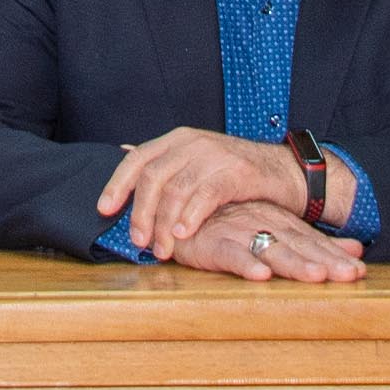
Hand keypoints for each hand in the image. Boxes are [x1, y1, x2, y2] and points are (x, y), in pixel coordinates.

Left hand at [97, 129, 316, 256]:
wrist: (285, 172)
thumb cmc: (235, 173)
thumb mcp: (196, 161)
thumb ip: (164, 161)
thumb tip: (123, 152)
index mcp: (178, 140)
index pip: (137, 159)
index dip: (117, 184)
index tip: (104, 210)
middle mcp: (193, 142)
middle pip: (153, 177)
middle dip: (141, 212)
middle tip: (138, 242)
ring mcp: (215, 155)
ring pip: (177, 189)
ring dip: (165, 224)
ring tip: (162, 249)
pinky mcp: (236, 172)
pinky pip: (206, 195)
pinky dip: (192, 216)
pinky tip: (184, 235)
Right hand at [155, 198, 362, 281]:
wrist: (182, 212)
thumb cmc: (232, 225)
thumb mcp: (276, 231)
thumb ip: (315, 243)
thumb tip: (357, 251)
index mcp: (280, 223)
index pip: (313, 241)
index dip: (336, 256)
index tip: (359, 271)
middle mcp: (264, 225)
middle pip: (299, 245)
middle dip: (324, 261)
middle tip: (349, 275)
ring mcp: (239, 233)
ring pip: (270, 248)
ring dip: (293, 263)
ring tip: (315, 276)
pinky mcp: (212, 243)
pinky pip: (229, 254)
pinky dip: (245, 263)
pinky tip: (260, 275)